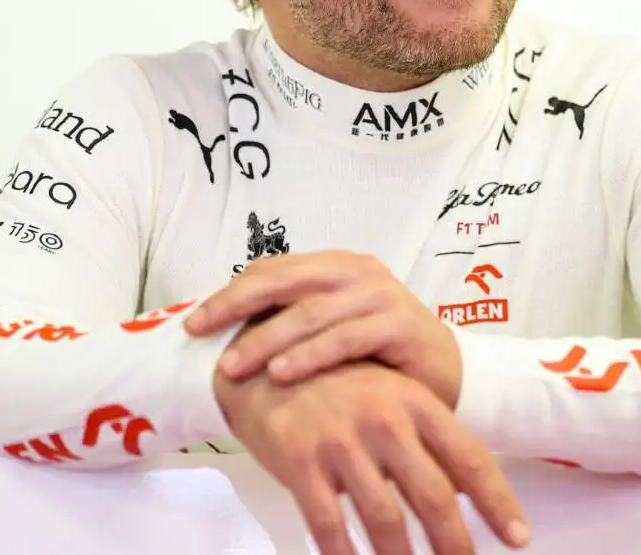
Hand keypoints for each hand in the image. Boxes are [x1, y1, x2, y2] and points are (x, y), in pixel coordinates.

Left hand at [186, 250, 462, 406]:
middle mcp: (358, 272)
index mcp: (336, 266)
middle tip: (200, 332)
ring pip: (310, 313)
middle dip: (236, 306)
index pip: (273, 269)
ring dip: (266, 339)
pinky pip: (345, 338)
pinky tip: (281, 374)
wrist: (446, 374)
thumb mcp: (332, 330)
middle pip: (284, 281)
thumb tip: (225, 333)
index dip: (231, 292)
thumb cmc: (379, 356)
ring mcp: (381, 296)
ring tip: (232, 366)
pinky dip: (310, 355)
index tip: (195, 323)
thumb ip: (294, 322)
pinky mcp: (400, 325)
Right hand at [216, 358, 529, 554]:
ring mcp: (342, 441)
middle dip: (455, 543)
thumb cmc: (339, 383)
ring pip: (385, 517)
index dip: (498, 503)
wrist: (265, 360)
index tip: (519, 537)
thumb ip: (428, 440)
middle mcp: (386, 420)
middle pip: (433, 495)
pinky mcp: (300, 461)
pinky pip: (328, 524)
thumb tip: (468, 491)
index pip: (470, 459)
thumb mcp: (392, 396)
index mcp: (417, 403)